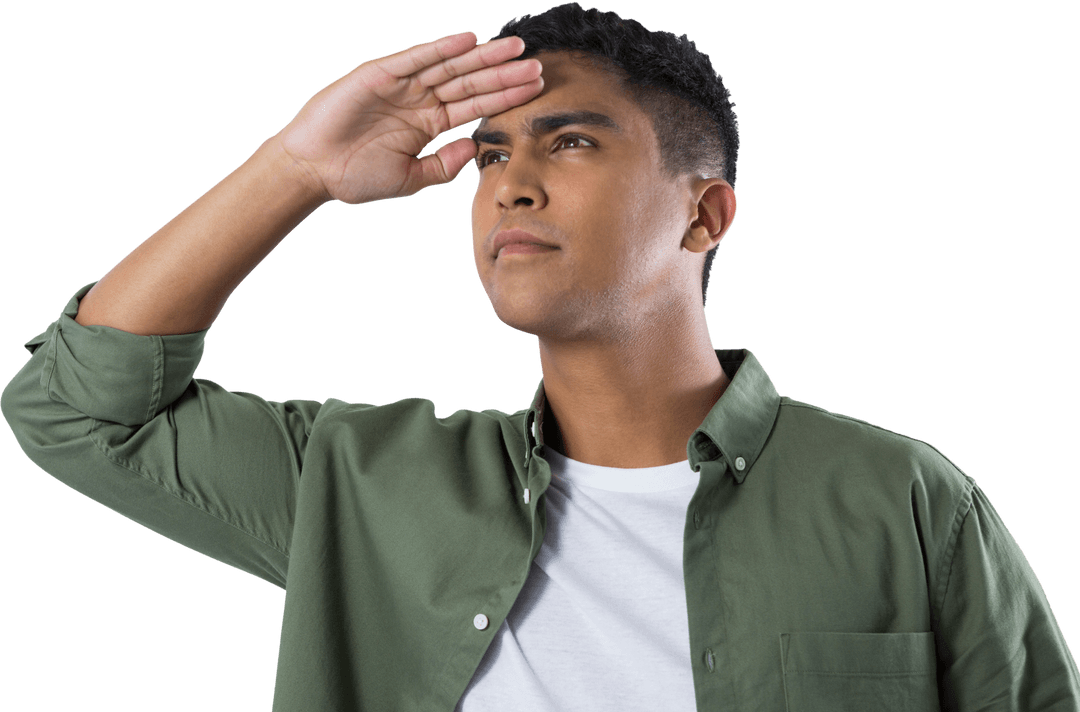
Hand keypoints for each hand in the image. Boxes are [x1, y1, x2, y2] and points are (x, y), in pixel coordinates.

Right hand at [276, 32, 542, 204]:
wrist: (313, 170)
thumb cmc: (355, 176)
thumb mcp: (410, 177)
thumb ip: (444, 165)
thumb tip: (475, 147)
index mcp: (429, 123)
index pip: (476, 105)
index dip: (506, 96)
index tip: (537, 90)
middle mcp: (420, 99)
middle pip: (471, 82)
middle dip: (504, 74)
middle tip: (538, 64)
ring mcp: (402, 85)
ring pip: (450, 66)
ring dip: (483, 57)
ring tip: (514, 48)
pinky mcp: (380, 74)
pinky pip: (416, 58)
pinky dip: (441, 48)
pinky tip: (468, 41)